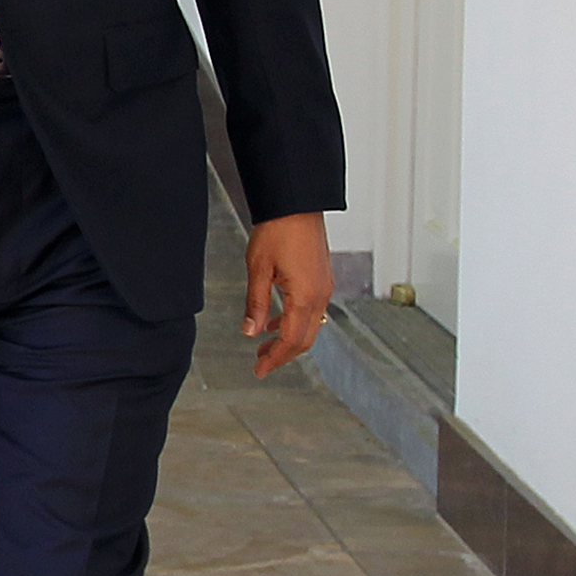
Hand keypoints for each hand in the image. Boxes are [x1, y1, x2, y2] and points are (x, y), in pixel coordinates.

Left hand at [243, 212, 332, 378]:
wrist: (296, 204)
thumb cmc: (278, 231)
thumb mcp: (258, 270)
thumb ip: (256, 304)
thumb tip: (251, 332)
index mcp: (305, 297)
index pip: (292, 341)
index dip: (275, 359)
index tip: (259, 370)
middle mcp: (321, 295)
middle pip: (305, 339)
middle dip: (283, 354)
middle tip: (260, 363)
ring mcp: (324, 287)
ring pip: (310, 325)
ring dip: (288, 338)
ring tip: (264, 345)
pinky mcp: (322, 278)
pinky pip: (311, 309)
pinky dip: (294, 321)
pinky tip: (276, 321)